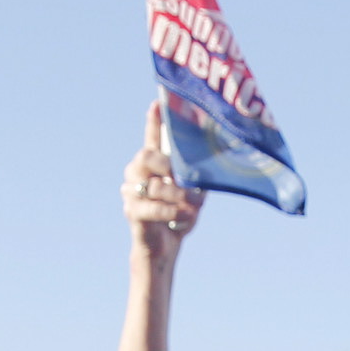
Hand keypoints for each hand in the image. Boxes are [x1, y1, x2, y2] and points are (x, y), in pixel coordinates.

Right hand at [125, 98, 202, 248]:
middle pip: (147, 155)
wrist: (165, 248)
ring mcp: (131, 192)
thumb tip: (218, 159)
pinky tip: (185, 216)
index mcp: (152, 165)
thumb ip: (199, 175)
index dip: (154, 120)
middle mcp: (136, 174)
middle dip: (169, 164)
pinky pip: (153, 208)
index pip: (153, 138)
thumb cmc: (179, 217)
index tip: (157, 102)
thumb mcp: (194, 192)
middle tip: (184, 175)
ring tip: (194, 205)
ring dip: (179, 195)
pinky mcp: (132, 213)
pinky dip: (172, 212)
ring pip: (155, 185)